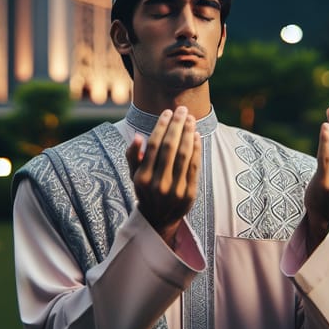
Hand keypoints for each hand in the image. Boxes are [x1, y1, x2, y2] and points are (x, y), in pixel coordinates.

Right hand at [126, 106, 200, 247]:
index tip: (167, 112)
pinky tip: (196, 135)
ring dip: (188, 133)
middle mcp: (158, 184)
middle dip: (177, 125)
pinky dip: (196, 149)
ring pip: (183, 155)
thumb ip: (133, 155)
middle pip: (170, 147)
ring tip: (190, 119)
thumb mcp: (134, 175)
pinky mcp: (189, 194)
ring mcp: (175, 190)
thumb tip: (138, 137)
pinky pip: (194, 166)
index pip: (153, 145)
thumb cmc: (146, 189)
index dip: (161, 126)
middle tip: (182, 110)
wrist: (159, 218)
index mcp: (142, 177)